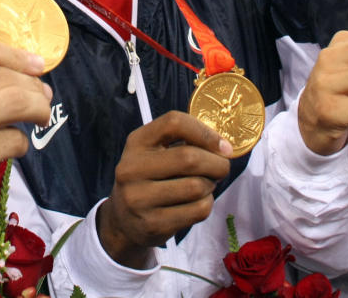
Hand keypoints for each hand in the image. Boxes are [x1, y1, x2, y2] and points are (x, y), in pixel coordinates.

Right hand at [0, 36, 51, 245]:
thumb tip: (15, 69)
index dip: (17, 55)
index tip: (35, 64)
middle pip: (5, 76)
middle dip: (33, 84)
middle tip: (43, 95)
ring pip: (16, 102)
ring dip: (38, 108)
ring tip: (40, 115)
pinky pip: (12, 140)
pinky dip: (21, 143)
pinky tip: (14, 147)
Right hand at [96, 111, 232, 267]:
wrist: (123, 221)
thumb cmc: (150, 178)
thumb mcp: (155, 152)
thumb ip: (184, 142)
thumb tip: (224, 147)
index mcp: (136, 142)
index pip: (174, 123)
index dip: (205, 132)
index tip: (224, 146)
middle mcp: (132, 168)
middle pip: (189, 158)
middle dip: (217, 163)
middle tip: (222, 168)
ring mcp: (139, 198)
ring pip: (196, 187)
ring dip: (211, 186)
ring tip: (206, 185)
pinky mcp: (152, 224)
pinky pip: (197, 210)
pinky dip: (207, 204)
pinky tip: (198, 202)